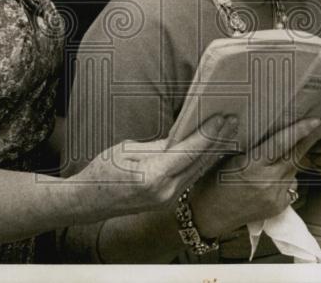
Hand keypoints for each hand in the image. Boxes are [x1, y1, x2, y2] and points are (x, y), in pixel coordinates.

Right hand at [73, 114, 239, 215]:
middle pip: (199, 163)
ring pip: (197, 173)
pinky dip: (201, 163)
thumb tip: (181, 137)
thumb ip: (158, 145)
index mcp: (153, 177)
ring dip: (213, 152)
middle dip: (217, 141)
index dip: (208, 134)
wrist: (87, 202)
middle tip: (233, 121)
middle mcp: (165, 193)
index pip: (189, 152)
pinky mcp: (167, 202)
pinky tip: (210, 150)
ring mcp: (167, 201)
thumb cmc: (102, 170)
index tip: (223, 118)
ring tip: (227, 132)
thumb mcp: (128, 149)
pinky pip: (189, 179)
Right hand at [188, 117, 320, 238]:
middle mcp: (267, 182)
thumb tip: (266, 124)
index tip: (315, 120)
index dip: (299, 131)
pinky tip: (277, 172)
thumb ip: (249, 145)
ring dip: (297, 156)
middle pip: (295, 156)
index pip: (281, 145)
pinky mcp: (278, 206)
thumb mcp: (226, 157)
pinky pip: (290, 185)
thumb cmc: (212, 181)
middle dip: (311, 139)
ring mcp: (275, 196)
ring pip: (294, 170)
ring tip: (298, 144)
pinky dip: (287, 175)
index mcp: (252, 167)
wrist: (209, 215)